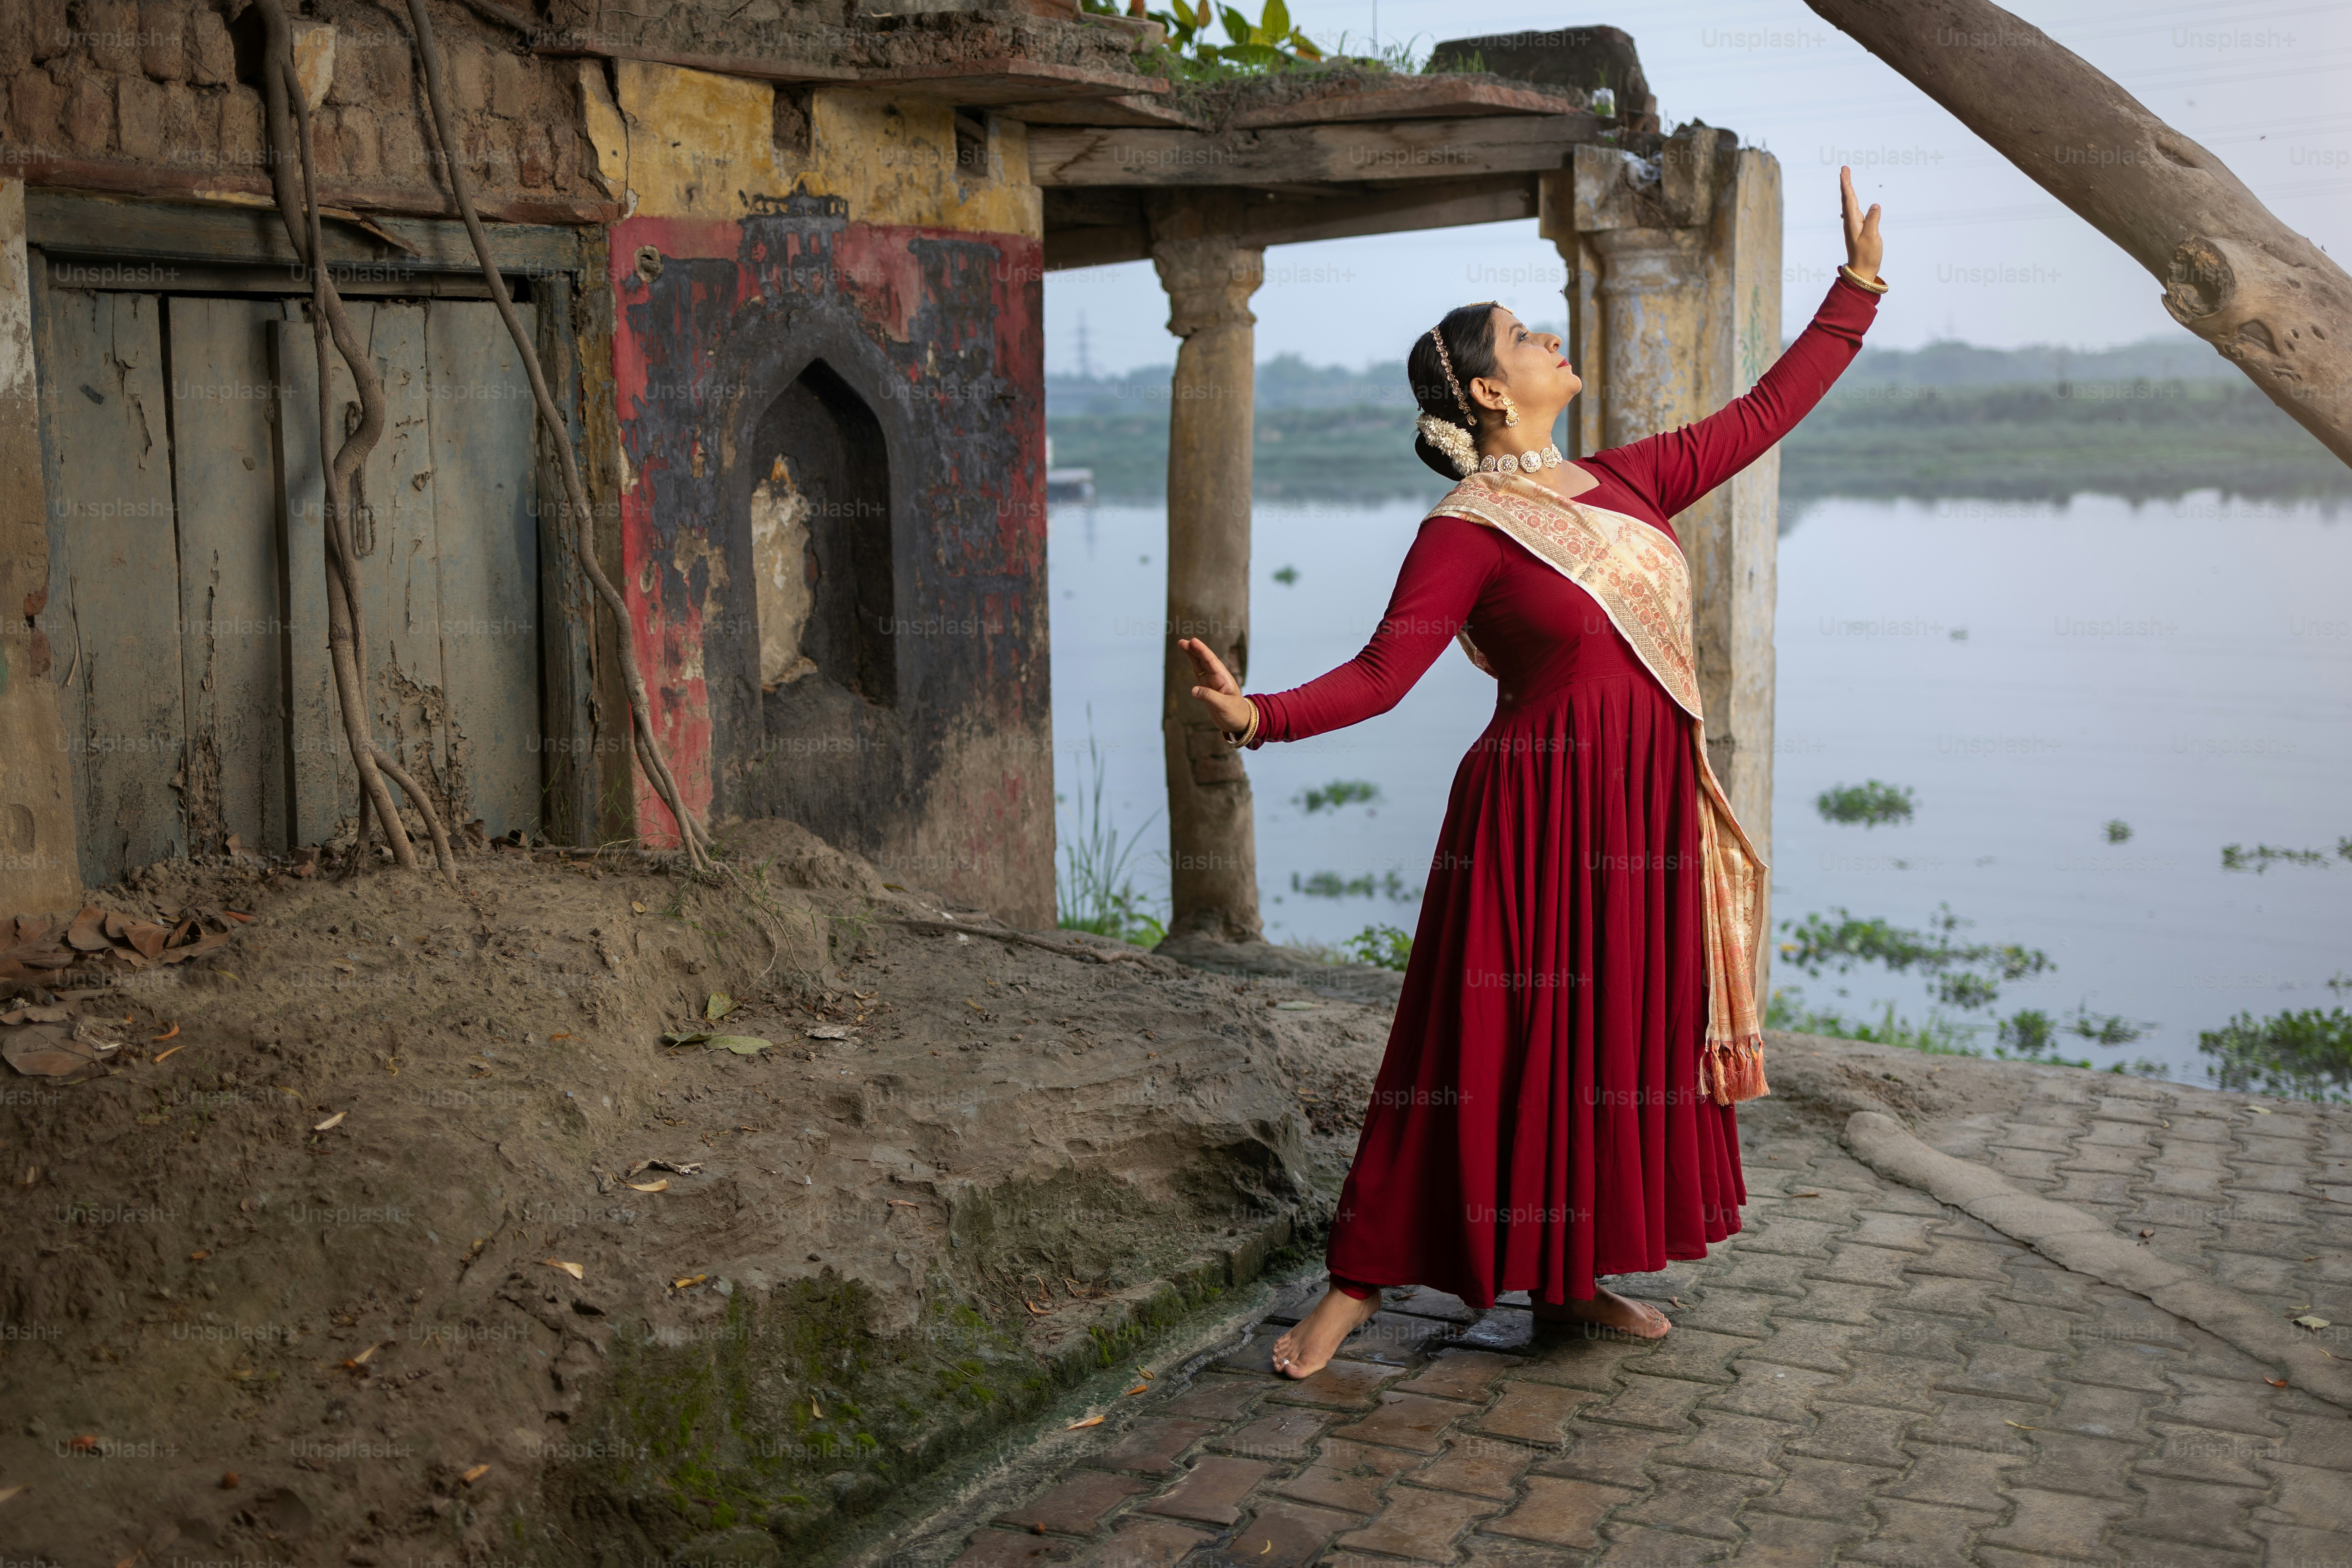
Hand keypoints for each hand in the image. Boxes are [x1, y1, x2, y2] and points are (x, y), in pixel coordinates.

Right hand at [1178, 637, 1253, 734]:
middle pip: (1204, 660)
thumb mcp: (1224, 706)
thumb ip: (1209, 697)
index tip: (1193, 642)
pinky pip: (1198, 675)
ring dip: (1192, 655)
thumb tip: (1193, 690)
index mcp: (1223, 678)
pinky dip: (1193, 666)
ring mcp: (1211, 683)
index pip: (1211, 662)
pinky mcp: (1206, 690)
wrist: (1239, 722)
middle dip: (1194, 650)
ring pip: (1199, 665)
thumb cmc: (1236, 713)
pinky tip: (1189, 659)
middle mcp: (1216, 678)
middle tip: (1182, 642)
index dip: (1202, 651)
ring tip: (1182, 645)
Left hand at [1839, 165, 1882, 283]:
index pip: (1849, 198)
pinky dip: (1852, 201)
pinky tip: (1851, 201)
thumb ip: (1873, 220)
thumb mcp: (1872, 237)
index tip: (1843, 171)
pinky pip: (1853, 211)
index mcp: (1853, 221)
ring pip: (1849, 204)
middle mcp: (1851, 222)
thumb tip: (1875, 205)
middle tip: (1844, 169)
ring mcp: (1854, 225)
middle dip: (1845, 183)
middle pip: (1847, 198)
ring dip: (1848, 191)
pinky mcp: (1858, 229)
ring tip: (1846, 179)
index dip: (1846, 184)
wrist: (1862, 270)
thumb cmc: (1867, 255)